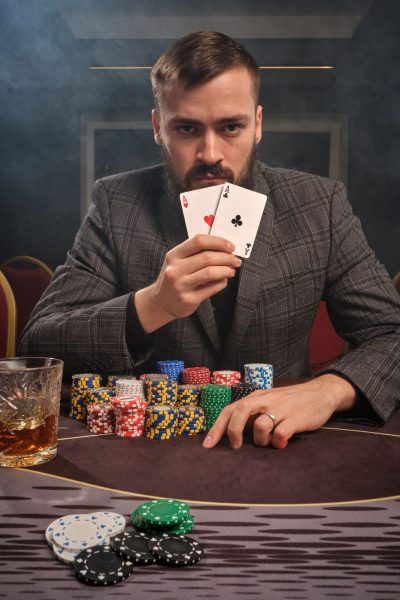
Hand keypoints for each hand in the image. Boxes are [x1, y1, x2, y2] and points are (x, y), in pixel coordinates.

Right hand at [135, 234, 240, 332]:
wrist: (160, 302)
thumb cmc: (174, 278)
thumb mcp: (178, 262)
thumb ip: (196, 254)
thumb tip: (224, 249)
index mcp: (174, 255)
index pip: (199, 241)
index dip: (218, 242)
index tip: (230, 246)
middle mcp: (175, 269)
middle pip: (207, 257)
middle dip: (226, 258)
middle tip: (236, 260)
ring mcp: (181, 285)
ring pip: (210, 272)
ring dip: (226, 270)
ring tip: (231, 270)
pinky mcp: (188, 299)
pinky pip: (211, 288)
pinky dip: (222, 283)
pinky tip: (223, 281)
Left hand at [202, 374, 357, 449]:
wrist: (321, 393)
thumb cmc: (290, 402)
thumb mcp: (269, 402)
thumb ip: (252, 414)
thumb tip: (231, 433)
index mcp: (256, 397)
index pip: (230, 409)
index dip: (217, 427)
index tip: (207, 445)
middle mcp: (266, 400)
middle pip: (240, 411)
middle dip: (233, 432)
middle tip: (235, 448)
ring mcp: (282, 408)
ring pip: (260, 426)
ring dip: (260, 440)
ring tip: (269, 442)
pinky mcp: (297, 418)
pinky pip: (281, 433)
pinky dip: (278, 442)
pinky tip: (282, 443)